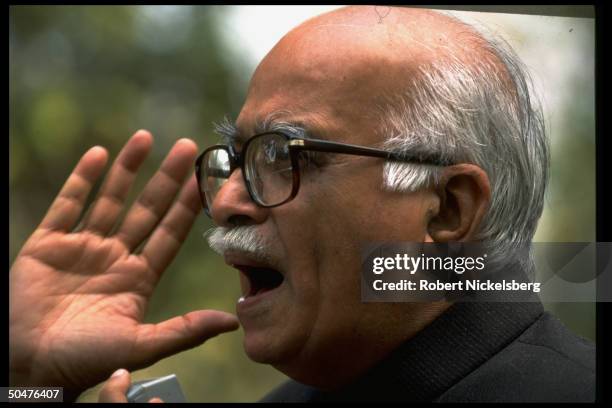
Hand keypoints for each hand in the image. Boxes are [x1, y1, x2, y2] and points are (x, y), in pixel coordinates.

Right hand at [9, 130, 238, 400]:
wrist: (31, 367)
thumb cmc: (86, 361)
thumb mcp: (142, 344)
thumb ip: (185, 329)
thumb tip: (232, 322)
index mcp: (139, 278)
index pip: (170, 233)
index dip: (188, 206)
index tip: (205, 179)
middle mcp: (115, 257)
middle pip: (147, 208)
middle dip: (167, 178)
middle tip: (188, 146)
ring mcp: (82, 247)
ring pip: (110, 199)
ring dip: (128, 168)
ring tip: (146, 137)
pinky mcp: (48, 243)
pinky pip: (68, 203)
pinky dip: (83, 178)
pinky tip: (100, 154)